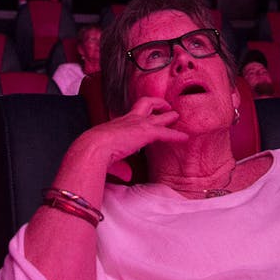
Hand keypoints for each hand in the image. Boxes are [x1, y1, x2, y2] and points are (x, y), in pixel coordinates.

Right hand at [68, 96, 187, 174]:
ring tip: (178, 117)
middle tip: (167, 108)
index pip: (132, 115)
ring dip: (170, 116)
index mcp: (118, 123)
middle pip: (146, 104)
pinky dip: (176, 135)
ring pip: (159, 115)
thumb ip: (120, 166)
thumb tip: (127, 175)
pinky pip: (166, 133)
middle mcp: (129, 119)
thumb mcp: (109, 157)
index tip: (146, 117)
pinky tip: (184, 138)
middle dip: (158, 105)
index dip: (141, 115)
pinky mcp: (146, 131)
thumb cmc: (95, 151)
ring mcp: (138, 123)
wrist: (94, 146)